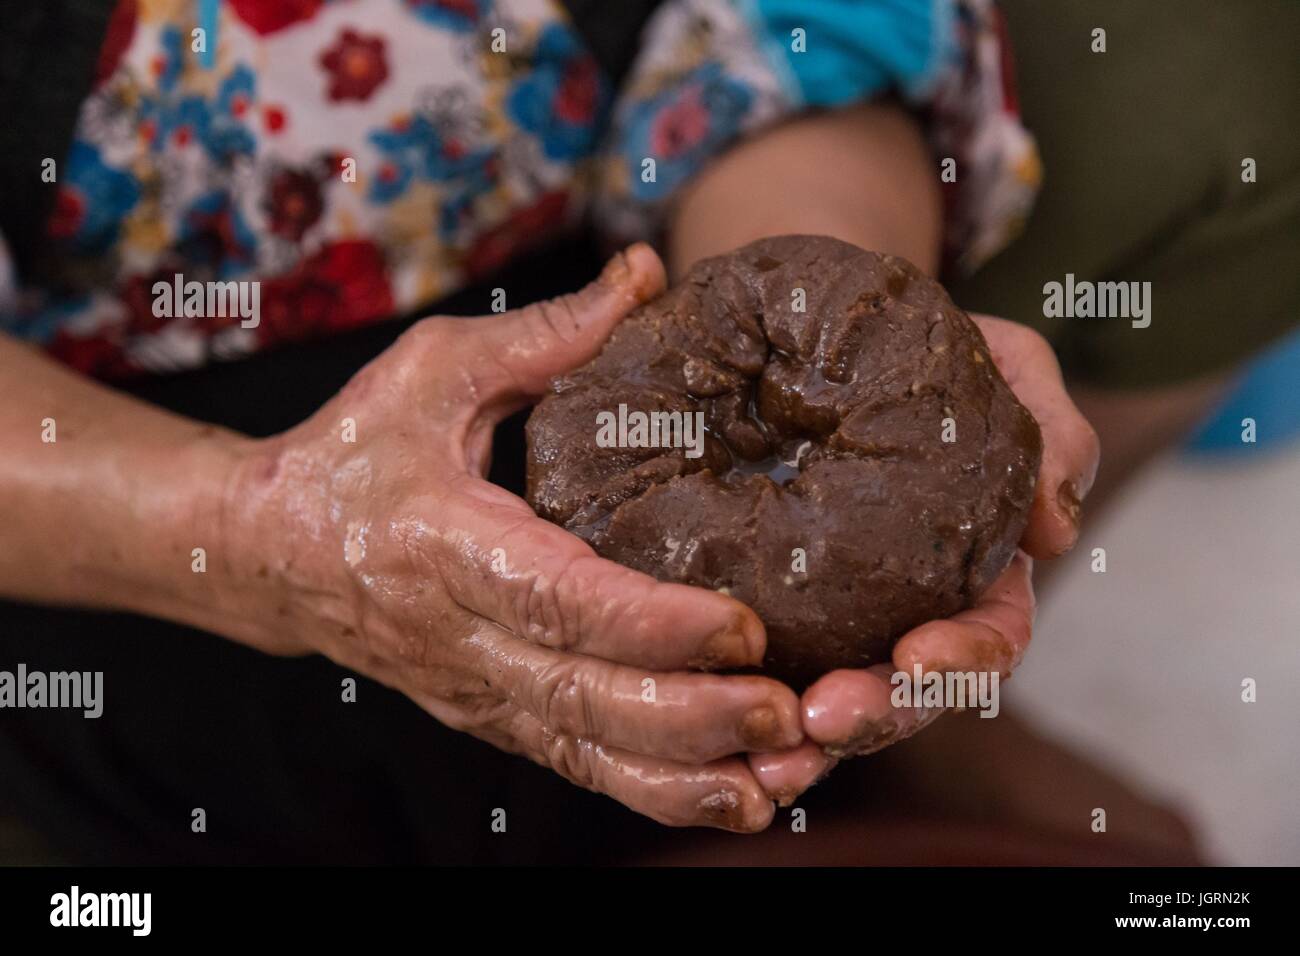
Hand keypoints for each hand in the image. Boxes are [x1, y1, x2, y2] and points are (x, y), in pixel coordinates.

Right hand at [223, 245, 802, 830]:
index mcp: (447, 547)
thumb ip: (546, 335)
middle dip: (689, 717)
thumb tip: (644, 274)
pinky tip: (733, 795)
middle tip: (787, 712)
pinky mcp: (492, 715)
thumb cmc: (353, 452)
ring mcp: (477, 690)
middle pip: (583, 699)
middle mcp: (462, 639)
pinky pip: (577, 766)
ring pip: (587, 754)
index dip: (651, 623)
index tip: (742, 627)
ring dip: (687, 775)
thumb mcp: (433, 371)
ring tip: (782, 776)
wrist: (267, 553)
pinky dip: (656, 789)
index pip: (557, 600)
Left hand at [750, 314, 1100, 801]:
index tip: (920, 658)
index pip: (986, 640)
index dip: (962, 660)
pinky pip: (758, 665)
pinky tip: (710, 715)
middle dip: (873, 711)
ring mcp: (837, 612)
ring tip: (767, 747)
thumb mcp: (1004, 364)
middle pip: (904, 689)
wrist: (835, 329)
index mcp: (974, 570)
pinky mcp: (767, 603)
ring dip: (804, 733)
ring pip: (830, 695)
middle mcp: (908, 608)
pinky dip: (744, 699)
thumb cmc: (929, 351)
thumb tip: (1059, 528)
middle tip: (823, 718)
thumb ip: (1048, 429)